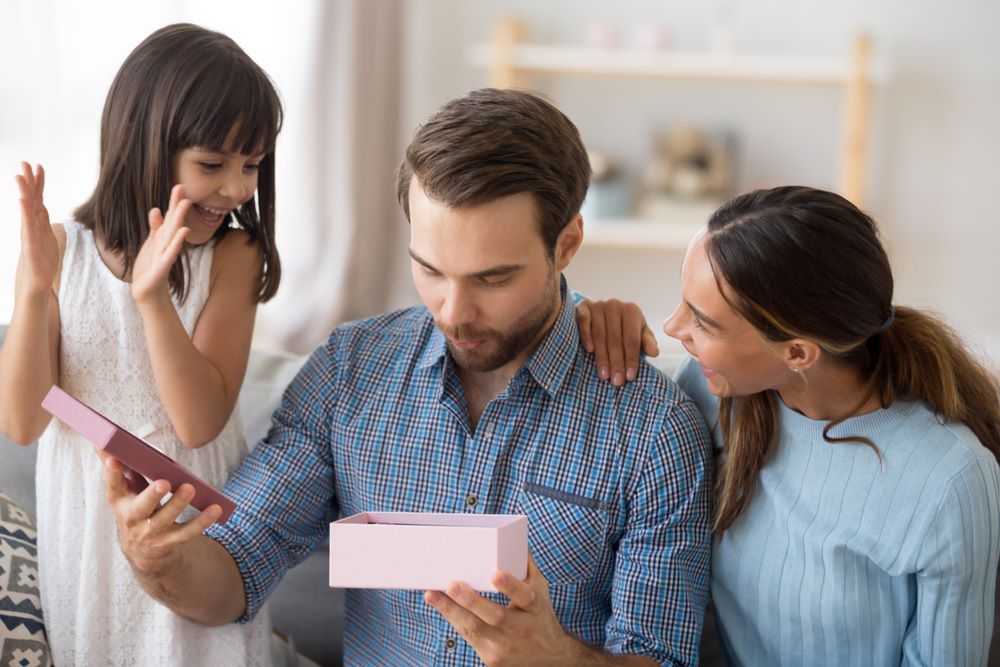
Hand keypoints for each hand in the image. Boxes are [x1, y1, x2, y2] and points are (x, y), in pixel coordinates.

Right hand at [14, 162, 59, 295]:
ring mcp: (30, 235)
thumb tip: (42, 207)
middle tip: (25, 162)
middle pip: (31, 200)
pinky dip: (26, 214)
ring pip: (27, 211)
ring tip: (20, 177)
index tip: (39, 165)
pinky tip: (24, 202)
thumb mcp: (46, 236)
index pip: (38, 199)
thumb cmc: (42, 260)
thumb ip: (43, 221)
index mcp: (36, 223)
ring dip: (24, 193)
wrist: (36, 283)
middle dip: (29, 181)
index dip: (38, 183)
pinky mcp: (31, 247)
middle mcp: (31, 226)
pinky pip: (28, 228)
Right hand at [102, 455, 220, 578]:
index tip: (114, 459)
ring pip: (165, 519)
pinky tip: (215, 508)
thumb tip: (101, 441)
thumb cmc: (135, 509)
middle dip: (151, 495)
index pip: (113, 486)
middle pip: (141, 507)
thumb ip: (118, 468)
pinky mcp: (169, 542)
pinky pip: (188, 532)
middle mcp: (133, 519)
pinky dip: (203, 521)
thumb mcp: (124, 491)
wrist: (142, 552)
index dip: (112, 474)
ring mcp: (151, 532)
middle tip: (163, 482)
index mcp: (120, 502)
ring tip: (190, 488)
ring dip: (178, 504)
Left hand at [131, 184, 190, 305]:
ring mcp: (166, 254)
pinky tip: (183, 231)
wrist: (147, 291)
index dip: (173, 202)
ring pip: (173, 233)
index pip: (170, 217)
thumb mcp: (151, 243)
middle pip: (173, 221)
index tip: (179, 186)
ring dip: (179, 218)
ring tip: (185, 203)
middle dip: (177, 205)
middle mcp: (167, 244)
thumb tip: (156, 209)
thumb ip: (155, 227)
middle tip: (182, 187)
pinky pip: (170, 252)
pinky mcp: (162, 266)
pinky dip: (177, 242)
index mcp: (163, 238)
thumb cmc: (150, 266)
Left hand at [425, 552, 579, 666]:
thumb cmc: (540, 616)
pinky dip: (453, 619)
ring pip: (475, 629)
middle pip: (495, 617)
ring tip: (432, 594)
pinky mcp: (492, 659)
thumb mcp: (540, 591)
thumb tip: (514, 538)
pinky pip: (469, 637)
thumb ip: (527, 566)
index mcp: (535, 608)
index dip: (510, 586)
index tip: (495, 574)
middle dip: (472, 601)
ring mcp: (506, 647)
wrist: (550, 659)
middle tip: (452, 585)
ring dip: (451, 611)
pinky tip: (440, 605)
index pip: (524, 596)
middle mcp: (522, 629)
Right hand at [577, 299, 658, 385]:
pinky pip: (584, 322)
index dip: (632, 358)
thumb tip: (654, 352)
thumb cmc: (622, 327)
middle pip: (616, 338)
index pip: (632, 339)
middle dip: (617, 362)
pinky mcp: (583, 308)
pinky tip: (589, 350)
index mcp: (631, 311)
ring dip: (602, 356)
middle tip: (616, 381)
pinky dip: (586, 336)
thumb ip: (646, 342)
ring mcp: (597, 305)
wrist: (599, 313)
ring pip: (599, 334)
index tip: (630, 376)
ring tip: (604, 375)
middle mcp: (615, 305)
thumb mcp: (637, 333)